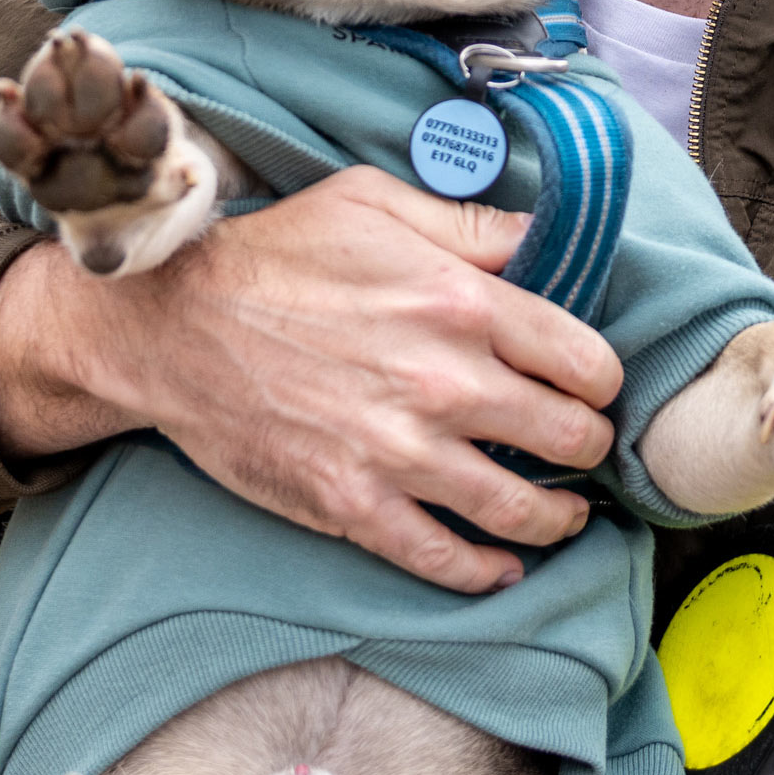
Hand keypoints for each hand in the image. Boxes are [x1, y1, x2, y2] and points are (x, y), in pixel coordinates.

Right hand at [0, 169, 623, 592]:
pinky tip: (501, 568)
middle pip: (569, 438)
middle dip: (589, 448)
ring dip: (557, 520)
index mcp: (460, 302)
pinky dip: (483, 572)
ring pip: (519, 510)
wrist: (171, 326)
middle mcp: (444, 381)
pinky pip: (442, 557)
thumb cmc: (272, 256)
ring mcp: (400, 451)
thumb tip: (544, 232)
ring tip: (563, 516)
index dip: (601, 380)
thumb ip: (469, 223)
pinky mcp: (353, 504)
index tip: (592, 388)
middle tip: (584, 451)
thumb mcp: (372, 202)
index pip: (584, 360)